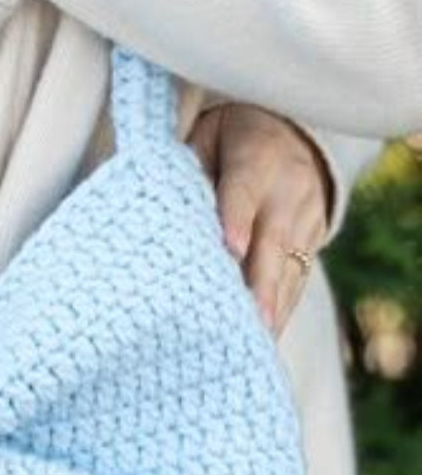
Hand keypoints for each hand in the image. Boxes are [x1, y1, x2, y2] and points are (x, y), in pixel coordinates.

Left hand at [188, 103, 332, 337]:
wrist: (291, 131)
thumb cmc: (227, 139)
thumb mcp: (206, 138)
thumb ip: (188, 171)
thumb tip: (160, 213)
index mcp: (257, 155)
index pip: (243, 189)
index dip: (237, 219)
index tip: (230, 250)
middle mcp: (288, 188)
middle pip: (274, 240)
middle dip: (262, 281)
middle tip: (251, 319)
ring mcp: (307, 218)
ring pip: (290, 266)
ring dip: (272, 305)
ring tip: (254, 342)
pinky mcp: (314, 241)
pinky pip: (298, 279)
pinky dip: (281, 309)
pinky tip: (265, 340)